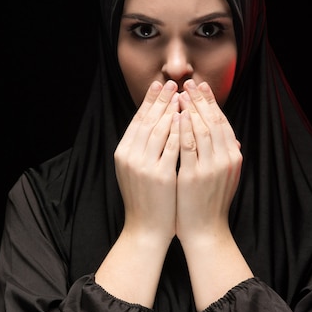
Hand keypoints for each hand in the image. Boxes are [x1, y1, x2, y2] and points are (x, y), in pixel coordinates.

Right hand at [114, 80, 179, 246]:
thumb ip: (143, 149)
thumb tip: (155, 124)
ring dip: (171, 110)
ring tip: (182, 95)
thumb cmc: (146, 200)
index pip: (137, 120)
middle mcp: (130, 156)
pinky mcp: (160, 175)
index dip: (149, 101)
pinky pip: (173, 147)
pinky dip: (180, 130)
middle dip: (161, 100)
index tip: (159, 85)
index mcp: (123, 153)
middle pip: (148, 120)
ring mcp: (144, 166)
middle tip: (173, 82)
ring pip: (159, 130)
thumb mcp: (137, 171)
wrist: (146, 229)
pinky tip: (188, 118)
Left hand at [176, 80, 242, 246]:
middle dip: (200, 100)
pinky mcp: (194, 176)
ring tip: (179, 94)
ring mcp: (211, 168)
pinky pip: (187, 147)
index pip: (222, 122)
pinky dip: (182, 129)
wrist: (205, 231)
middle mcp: (226, 159)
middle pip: (213, 121)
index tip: (200, 86)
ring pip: (202, 129)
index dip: (211, 102)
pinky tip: (175, 116)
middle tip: (189, 82)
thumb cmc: (208, 204)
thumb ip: (225, 157)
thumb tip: (229, 138)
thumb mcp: (222, 177)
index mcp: (232, 157)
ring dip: (190, 109)